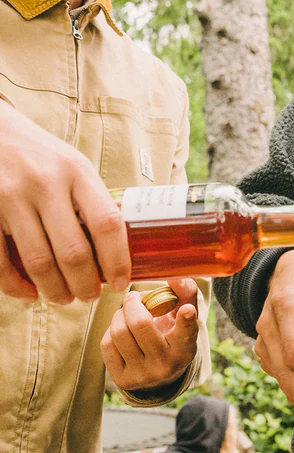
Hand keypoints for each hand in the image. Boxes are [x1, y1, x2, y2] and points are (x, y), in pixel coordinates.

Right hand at [0, 101, 129, 302]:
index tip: (122, 281)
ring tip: (64, 298)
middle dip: (86, 285)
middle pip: (74, 251)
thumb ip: (90, 199)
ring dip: (55, 290)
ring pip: (39, 261)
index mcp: (77, 172)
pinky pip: (0, 261)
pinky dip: (15, 285)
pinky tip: (29, 293)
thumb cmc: (42, 155)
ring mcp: (11, 197)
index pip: (107, 224)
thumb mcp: (73, 165)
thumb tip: (118, 248)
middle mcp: (46, 184)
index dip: (118, 260)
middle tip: (90, 297)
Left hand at [101, 278, 198, 390]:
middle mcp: (165, 364)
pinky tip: (120, 329)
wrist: (161, 376)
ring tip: (126, 312)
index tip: (187, 310)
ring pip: (119, 332)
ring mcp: (142, 374)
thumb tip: (174, 276)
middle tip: (133, 297)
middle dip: (131, 304)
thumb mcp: (185, 318)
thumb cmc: (174, 336)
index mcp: (185, 348)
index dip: (186, 320)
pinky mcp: (122, 379)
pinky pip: (107, 345)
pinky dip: (111, 330)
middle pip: (140, 324)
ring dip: (119, 315)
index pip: (187, 333)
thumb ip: (185, 294)